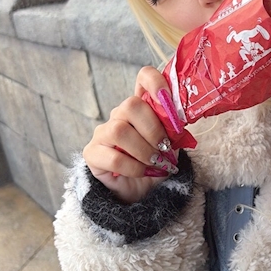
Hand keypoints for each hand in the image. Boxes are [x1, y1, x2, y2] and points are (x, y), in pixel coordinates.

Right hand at [83, 67, 178, 203]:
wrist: (141, 192)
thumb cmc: (156, 163)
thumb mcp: (171, 144)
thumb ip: (173, 128)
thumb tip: (178, 119)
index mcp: (142, 106)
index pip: (143, 78)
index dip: (155, 81)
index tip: (167, 97)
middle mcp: (119, 114)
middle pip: (130, 105)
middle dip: (153, 129)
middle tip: (164, 148)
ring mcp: (103, 132)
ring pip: (119, 129)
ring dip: (143, 149)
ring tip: (155, 162)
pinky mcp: (92, 153)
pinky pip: (113, 157)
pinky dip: (134, 167)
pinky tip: (143, 172)